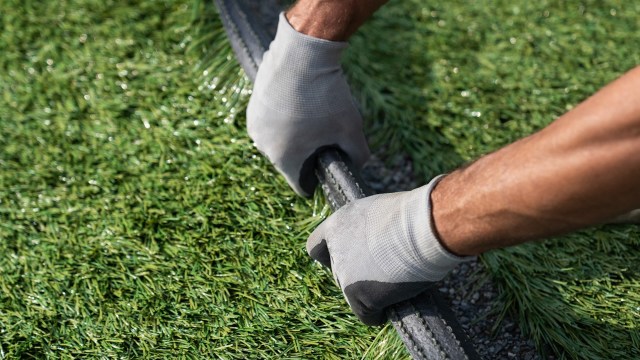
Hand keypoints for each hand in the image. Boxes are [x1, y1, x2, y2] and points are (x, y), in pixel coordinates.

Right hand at [247, 13, 369, 196]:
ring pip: (279, 139)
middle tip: (326, 134)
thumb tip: (359, 164)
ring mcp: (254, 123)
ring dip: (295, 133)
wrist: (302, 53)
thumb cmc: (326, 96)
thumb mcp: (351, 129)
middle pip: (290, 160)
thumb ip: (358, 155)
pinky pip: (271, 119)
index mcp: (284, 159)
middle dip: (307, 153)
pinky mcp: (253, 102)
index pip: (300, 186)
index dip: (317, 182)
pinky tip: (300, 99)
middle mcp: (263, 146)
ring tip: (314, 113)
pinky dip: (284, 115)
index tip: (328, 170)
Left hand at [306, 177, 470, 324]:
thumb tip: (374, 248)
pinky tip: (394, 304)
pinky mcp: (358, 296)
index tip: (350, 258)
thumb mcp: (380, 214)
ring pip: (353, 295)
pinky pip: (367, 315)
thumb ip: (366, 231)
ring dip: (371, 292)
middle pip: (339, 273)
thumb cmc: (413, 217)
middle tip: (385, 270)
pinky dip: (379, 313)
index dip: (331, 255)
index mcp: (337, 225)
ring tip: (397, 280)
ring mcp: (345, 275)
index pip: (316, 247)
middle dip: (358, 275)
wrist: (424, 229)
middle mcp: (335, 250)